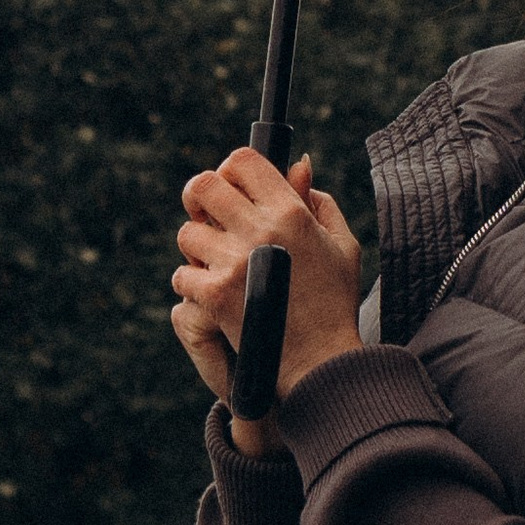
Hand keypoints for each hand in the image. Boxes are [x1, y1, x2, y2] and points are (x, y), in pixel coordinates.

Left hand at [171, 150, 364, 455]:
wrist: (321, 363)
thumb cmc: (335, 302)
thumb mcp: (341, 244)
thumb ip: (319, 200)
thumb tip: (299, 164)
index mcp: (291, 212)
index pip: (242, 161)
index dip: (231, 169)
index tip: (232, 187)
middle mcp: (260, 230)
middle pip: (204, 186)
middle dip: (199, 196)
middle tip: (205, 213)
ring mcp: (234, 262)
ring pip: (187, 233)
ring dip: (196, 245)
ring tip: (214, 261)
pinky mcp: (214, 295)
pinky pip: (182, 274)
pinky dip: (192, 284)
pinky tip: (211, 293)